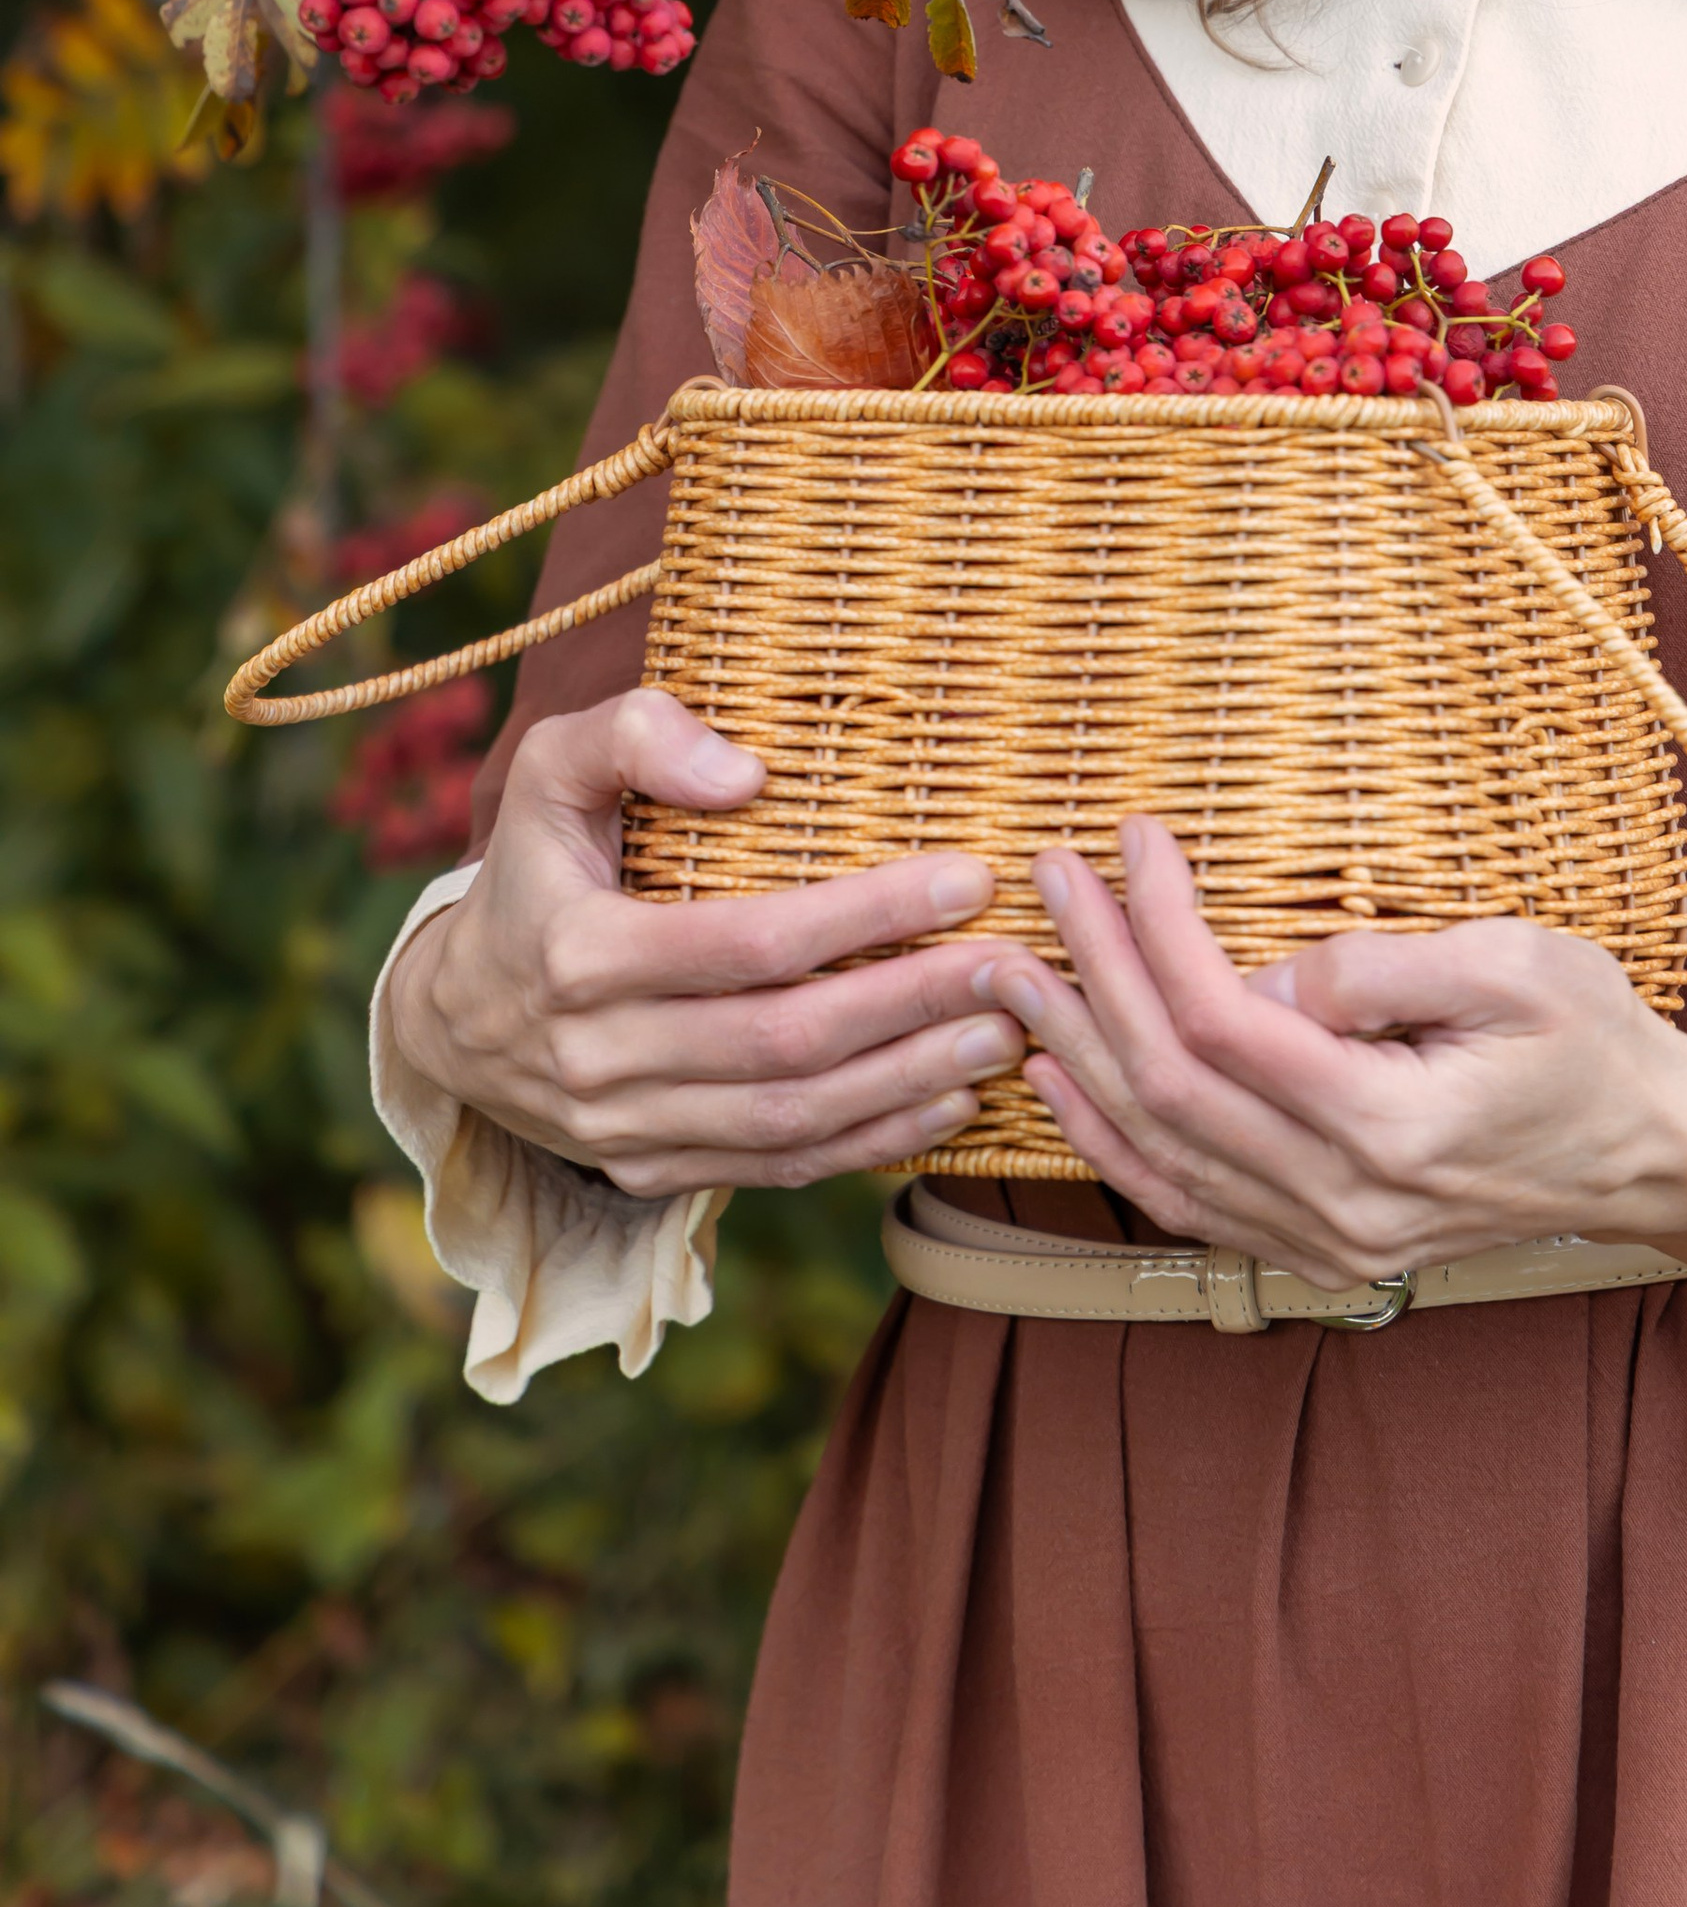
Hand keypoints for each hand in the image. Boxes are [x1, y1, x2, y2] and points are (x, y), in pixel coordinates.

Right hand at [385, 685, 1026, 1194]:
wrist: (452, 1015)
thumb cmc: (535, 868)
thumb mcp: (550, 772)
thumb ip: (636, 735)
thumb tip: (748, 773)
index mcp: (581, 953)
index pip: (749, 942)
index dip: (864, 917)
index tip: (967, 878)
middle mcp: (599, 1057)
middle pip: (785, 1041)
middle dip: (913, 1005)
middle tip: (1014, 968)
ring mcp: (625, 1129)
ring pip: (789, 1120)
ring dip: (908, 1081)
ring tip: (1005, 1036)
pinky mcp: (651, 1171)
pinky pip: (774, 1169)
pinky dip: (869, 1144)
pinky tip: (948, 1104)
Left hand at [978, 822, 1686, 1346]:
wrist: (1654, 1160)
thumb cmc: (1597, 1041)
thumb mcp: (1513, 965)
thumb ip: (1379, 971)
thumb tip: (1263, 978)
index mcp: (1391, 1129)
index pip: (1226, 1023)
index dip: (1160, 927)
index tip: (1132, 839)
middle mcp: (1344, 1206)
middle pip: (1170, 1088)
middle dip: (1093, 975)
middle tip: (1045, 882)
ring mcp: (1328, 1244)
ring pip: (1159, 1153)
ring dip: (1076, 1056)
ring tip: (1015, 972)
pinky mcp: (1321, 1251)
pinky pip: (1186, 1204)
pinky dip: (1110, 1143)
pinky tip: (1063, 1086)